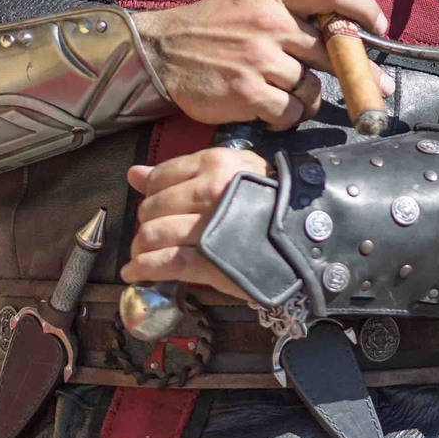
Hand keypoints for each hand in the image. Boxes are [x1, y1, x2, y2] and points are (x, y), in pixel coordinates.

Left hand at [121, 148, 268, 299]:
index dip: (149, 195)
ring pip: (154, 235)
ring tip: (142, 255)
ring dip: (141, 248)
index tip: (154, 208)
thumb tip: (134, 173)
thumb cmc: (266, 200)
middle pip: (152, 208)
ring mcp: (211, 228)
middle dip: (144, 224)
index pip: (159, 178)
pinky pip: (167, 263)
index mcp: (214, 164)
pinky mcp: (213, 262)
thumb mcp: (229, 171)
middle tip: (149, 236)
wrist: (304, 234)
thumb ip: (181, 172)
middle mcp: (210, 192)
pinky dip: (144, 269)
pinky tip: (135, 273)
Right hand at [135, 0, 385, 130]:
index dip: (362, 7)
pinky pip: (290, 113)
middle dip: (358, 73)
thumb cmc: (210, 28)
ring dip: (309, 99)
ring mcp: (259, 59)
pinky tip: (274, 113)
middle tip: (374, 89)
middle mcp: (270, 24)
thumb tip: (336, 18)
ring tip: (289, 98)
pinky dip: (288, 119)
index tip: (380, 27)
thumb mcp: (249, 0)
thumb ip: (289, 6)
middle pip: (333, 50)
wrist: (162, 53)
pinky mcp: (248, 93)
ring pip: (312, 88)